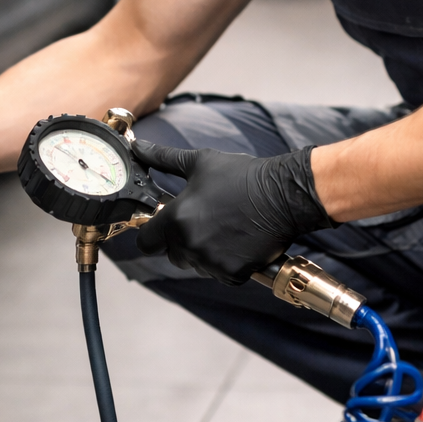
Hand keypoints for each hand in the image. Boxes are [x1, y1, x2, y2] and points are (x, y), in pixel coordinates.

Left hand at [133, 141, 332, 284]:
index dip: (153, 233)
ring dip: (204, 253)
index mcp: (176, 220)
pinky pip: (220, 274)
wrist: (283, 195)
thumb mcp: (199, 162)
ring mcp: (211, 263)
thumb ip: (163, 159)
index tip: (163, 225)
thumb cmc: (241, 176)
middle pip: (172, 255)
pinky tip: (237, 242)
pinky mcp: (233, 274)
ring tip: (224, 228)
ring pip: (197, 265)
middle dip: (181, 242)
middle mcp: (190, 245)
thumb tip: (139, 146)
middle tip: (202, 222)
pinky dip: (226, 263)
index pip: (146, 242)